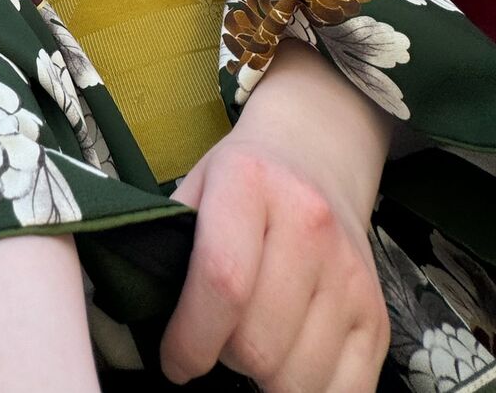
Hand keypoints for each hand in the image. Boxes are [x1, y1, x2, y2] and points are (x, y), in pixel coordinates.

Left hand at [160, 42, 390, 392]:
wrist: (314, 153)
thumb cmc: (241, 181)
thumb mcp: (196, 185)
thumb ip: (170, 242)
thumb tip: (143, 312)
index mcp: (250, 183)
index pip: (222, 280)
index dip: (190, 338)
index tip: (175, 361)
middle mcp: (309, 223)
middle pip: (258, 343)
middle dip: (224, 359)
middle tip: (216, 341)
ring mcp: (350, 272)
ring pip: (298, 378)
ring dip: (264, 380)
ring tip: (252, 343)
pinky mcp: (378, 313)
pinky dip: (308, 392)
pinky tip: (288, 361)